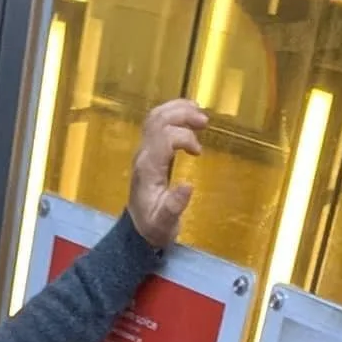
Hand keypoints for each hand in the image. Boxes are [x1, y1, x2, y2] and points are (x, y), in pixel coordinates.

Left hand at [127, 99, 206, 248]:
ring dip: (178, 110)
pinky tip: (189, 116)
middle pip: (158, 120)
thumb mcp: (165, 224)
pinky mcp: (148, 151)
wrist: (137, 231)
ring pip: (155, 117)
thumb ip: (174, 206)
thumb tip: (188, 186)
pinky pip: (157, 123)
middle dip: (182, 115)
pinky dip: (173, 114)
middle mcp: (143, 155)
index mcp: (148, 168)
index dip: (185, 138)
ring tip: (199, 113)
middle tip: (204, 121)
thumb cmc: (153, 227)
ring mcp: (144, 151)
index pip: (164, 138)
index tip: (199, 153)